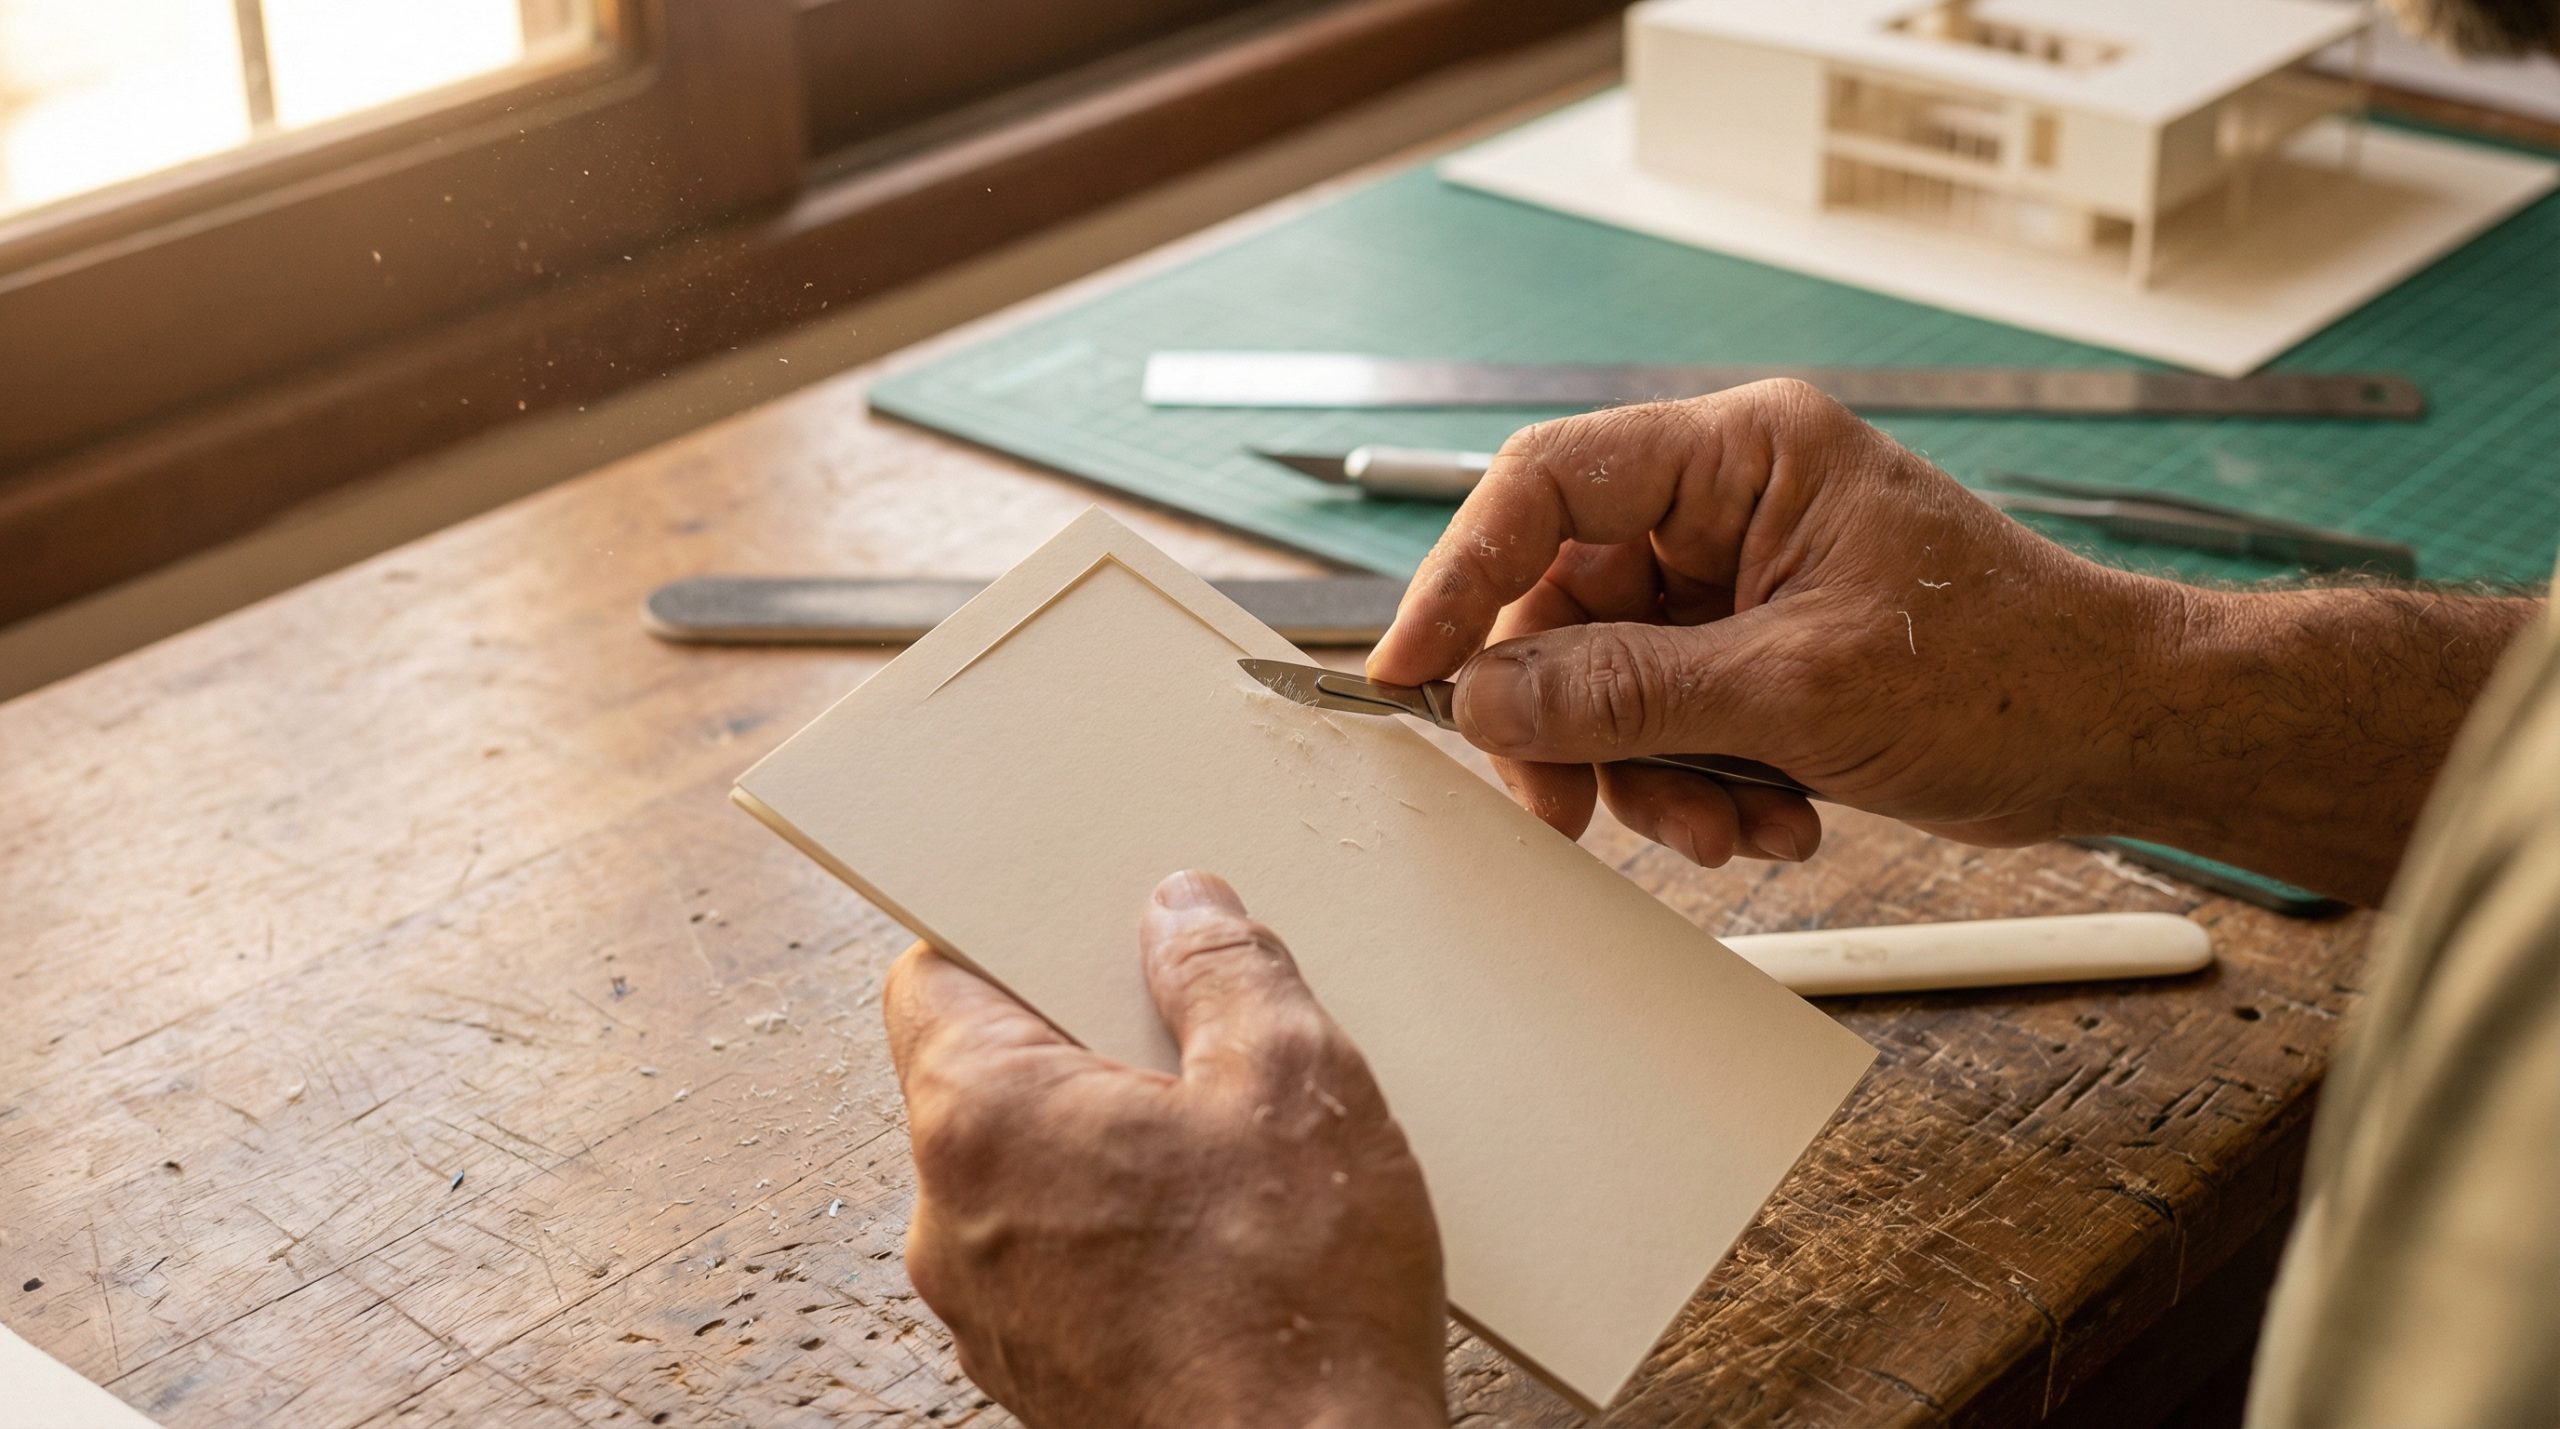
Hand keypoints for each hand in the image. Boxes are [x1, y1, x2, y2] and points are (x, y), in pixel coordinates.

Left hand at [884, 871, 1447, 1428]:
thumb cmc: (1293, 1309)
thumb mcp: (1291, 1079)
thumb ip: (1226, 968)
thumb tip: (1186, 912)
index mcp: (982, 1118)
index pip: (936, 973)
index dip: (1015, 928)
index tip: (1087, 919)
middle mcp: (952, 1220)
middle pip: (991, 1071)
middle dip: (1094, 1037)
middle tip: (1201, 1031)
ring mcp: (990, 1311)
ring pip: (1034, 1171)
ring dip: (1118, 1139)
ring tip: (1234, 1143)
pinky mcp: (1044, 1372)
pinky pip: (1064, 1255)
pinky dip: (1128, 1224)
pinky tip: (1230, 1233)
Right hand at [1368, 380, 2174, 862]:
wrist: (2122, 734)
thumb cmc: (2014, 672)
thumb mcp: (1801, 690)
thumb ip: (1628, 693)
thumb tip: (1486, 700)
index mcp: (1743, 456)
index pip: (1547, 486)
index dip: (1461, 577)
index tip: (1411, 671)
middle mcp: (1729, 506)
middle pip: (1564, 602)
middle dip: (1572, 722)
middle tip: (1571, 809)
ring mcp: (1739, 584)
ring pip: (1607, 679)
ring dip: (1648, 773)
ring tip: (1730, 830)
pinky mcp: (1755, 655)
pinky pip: (1664, 720)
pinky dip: (1699, 786)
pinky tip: (1775, 820)